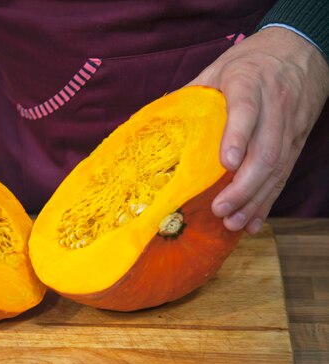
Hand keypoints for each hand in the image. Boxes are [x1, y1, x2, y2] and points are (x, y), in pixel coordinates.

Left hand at [189, 27, 328, 233]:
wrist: (299, 48)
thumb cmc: (249, 61)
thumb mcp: (217, 69)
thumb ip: (191, 95)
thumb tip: (155, 123)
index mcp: (248, 82)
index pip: (246, 111)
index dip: (237, 137)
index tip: (225, 163)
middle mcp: (273, 105)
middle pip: (266, 150)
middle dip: (244, 185)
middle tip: (220, 208)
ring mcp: (289, 125)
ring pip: (278, 166)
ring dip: (255, 199)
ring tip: (233, 222)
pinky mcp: (297, 140)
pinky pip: (285, 173)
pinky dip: (269, 200)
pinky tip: (253, 220)